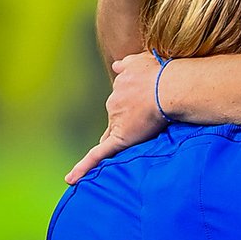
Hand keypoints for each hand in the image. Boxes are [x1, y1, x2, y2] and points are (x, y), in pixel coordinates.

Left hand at [66, 51, 165, 183]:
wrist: (168, 87)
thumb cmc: (161, 73)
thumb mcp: (142, 61)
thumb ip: (127, 64)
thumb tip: (115, 66)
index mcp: (121, 86)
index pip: (120, 101)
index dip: (127, 107)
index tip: (133, 110)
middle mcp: (115, 102)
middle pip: (116, 117)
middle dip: (127, 121)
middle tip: (148, 122)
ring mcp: (115, 120)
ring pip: (112, 135)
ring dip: (123, 138)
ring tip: (144, 138)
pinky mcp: (119, 138)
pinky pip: (98, 154)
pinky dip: (83, 167)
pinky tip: (71, 179)